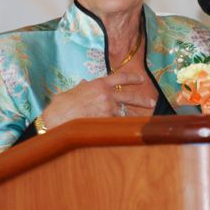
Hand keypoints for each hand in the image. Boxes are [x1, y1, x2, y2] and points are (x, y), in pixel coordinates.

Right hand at [41, 72, 155, 128]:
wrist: (57, 119)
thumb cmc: (62, 105)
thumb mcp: (73, 91)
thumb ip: (83, 87)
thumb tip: (84, 83)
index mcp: (99, 84)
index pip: (121, 77)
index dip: (133, 78)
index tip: (141, 80)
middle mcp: (107, 94)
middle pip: (130, 96)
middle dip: (142, 100)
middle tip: (151, 102)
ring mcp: (108, 109)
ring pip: (120, 114)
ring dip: (119, 118)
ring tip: (116, 124)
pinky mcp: (107, 122)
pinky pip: (115, 124)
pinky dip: (114, 127)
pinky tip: (111, 131)